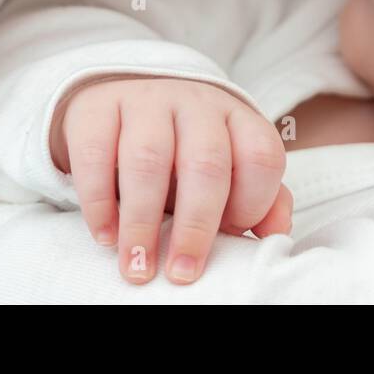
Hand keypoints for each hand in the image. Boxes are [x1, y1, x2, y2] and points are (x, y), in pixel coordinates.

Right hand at [51, 77, 292, 284]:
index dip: (253, 203)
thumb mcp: (225, 169)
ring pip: (147, 158)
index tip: (234, 238)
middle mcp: (195, 103)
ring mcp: (145, 100)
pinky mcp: (96, 107)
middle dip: (195, 226)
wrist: (122, 100)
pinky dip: (98, 202)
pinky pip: (96, 153)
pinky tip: (105, 235)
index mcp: (236, 118)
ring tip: (138, 266)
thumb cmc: (182, 149)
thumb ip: (258, 198)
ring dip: (142, 222)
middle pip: (206, 162)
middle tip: (181, 273)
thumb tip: (277, 233)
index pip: (261, 156)